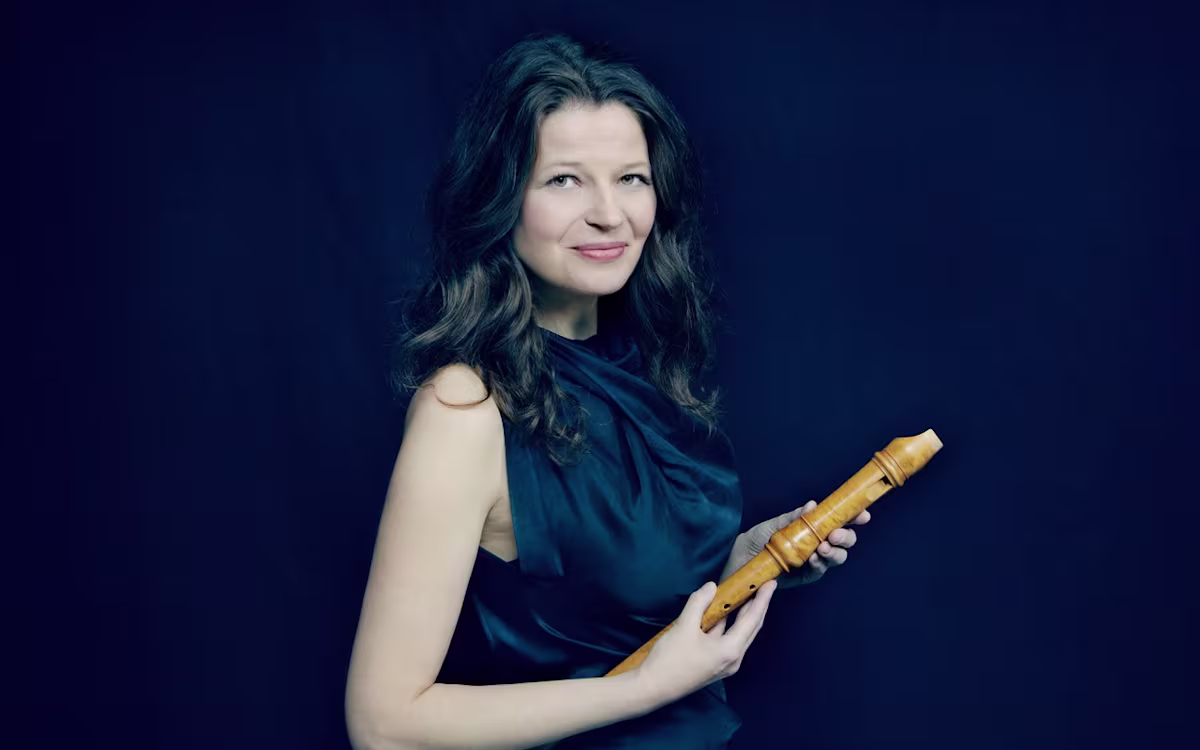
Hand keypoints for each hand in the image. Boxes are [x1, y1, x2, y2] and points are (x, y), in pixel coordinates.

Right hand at [633, 579, 777, 705]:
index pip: (752, 619)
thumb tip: (711, 587)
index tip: (771, 583)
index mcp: (730, 650)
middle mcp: (733, 659)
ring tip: (746, 594)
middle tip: (764, 586)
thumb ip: (699, 603)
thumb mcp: (684, 626)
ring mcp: (724, 664)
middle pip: (750, 628)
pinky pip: (727, 639)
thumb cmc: (670, 659)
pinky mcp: (714, 664)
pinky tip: (724, 611)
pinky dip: (728, 624)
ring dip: (742, 614)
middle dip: (757, 606)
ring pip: (739, 634)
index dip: (762, 599)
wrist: (653, 688)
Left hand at [719, 500, 869, 588]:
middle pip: (844, 541)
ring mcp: (813, 561)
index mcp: (813, 528)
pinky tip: (814, 557)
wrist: (739, 560)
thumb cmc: (756, 540)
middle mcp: (817, 543)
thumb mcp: (774, 524)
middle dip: (846, 537)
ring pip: (837, 557)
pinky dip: (820, 563)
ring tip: (823, 546)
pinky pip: (819, 570)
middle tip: (836, 534)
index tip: (863, 514)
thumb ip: (795, 517)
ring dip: (835, 551)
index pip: (838, 521)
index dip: (853, 518)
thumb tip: (813, 505)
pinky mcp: (806, 576)